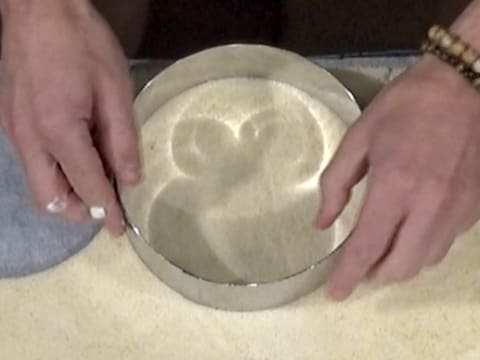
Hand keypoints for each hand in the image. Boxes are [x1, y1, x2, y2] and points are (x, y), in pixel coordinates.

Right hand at [0, 0, 139, 234]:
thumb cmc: (82, 44)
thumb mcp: (115, 90)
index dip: (106, 211)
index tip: (119, 229)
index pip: (87, 186)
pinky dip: (55, 175)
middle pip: (50, 199)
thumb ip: (122, 140)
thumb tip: (130, 179)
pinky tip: (77, 162)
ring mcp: (14, 132)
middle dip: (80, 212)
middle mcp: (29, 140)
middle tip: (106, 208)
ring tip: (95, 188)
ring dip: (66, 196)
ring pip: (37, 185)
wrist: (38, 9)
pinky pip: (32, 165)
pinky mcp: (11, 122)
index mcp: (58, 131)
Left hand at [316, 55, 479, 299]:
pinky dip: (423, 249)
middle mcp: (429, 205)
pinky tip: (411, 232)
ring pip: (426, 261)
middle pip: (400, 267)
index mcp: (395, 185)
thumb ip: (336, 184)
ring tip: (383, 251)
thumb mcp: (358, 138)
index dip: (348, 276)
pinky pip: (445, 244)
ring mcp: (458, 209)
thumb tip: (322, 223)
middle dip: (375, 275)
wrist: (464, 84)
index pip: (367, 247)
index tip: (335, 294)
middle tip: (358, 265)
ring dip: (400, 265)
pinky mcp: (475, 206)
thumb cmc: (404, 107)